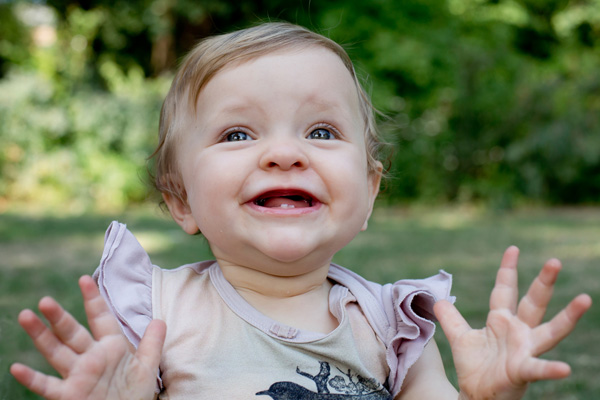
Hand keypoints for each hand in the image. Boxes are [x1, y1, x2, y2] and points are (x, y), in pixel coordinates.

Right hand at [10, 275, 165, 399]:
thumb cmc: (135, 394)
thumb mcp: (147, 367)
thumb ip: (152, 343)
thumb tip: (160, 320)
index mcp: (110, 347)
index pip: (100, 318)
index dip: (92, 299)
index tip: (84, 279)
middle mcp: (91, 357)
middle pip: (72, 333)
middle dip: (59, 317)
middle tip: (45, 300)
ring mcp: (78, 375)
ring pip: (56, 352)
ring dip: (41, 336)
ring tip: (25, 316)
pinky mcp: (69, 395)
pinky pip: (47, 386)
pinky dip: (32, 378)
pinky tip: (17, 367)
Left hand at [434, 246, 591, 399]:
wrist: (476, 395)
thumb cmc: (476, 366)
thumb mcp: (460, 338)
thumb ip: (451, 318)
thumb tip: (438, 300)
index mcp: (501, 320)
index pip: (505, 289)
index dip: (508, 270)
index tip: (513, 249)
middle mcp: (517, 331)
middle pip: (533, 302)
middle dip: (543, 282)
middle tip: (554, 261)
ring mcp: (523, 350)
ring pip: (549, 330)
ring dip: (568, 317)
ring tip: (585, 299)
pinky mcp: (522, 370)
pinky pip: (538, 369)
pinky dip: (551, 369)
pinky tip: (564, 368)